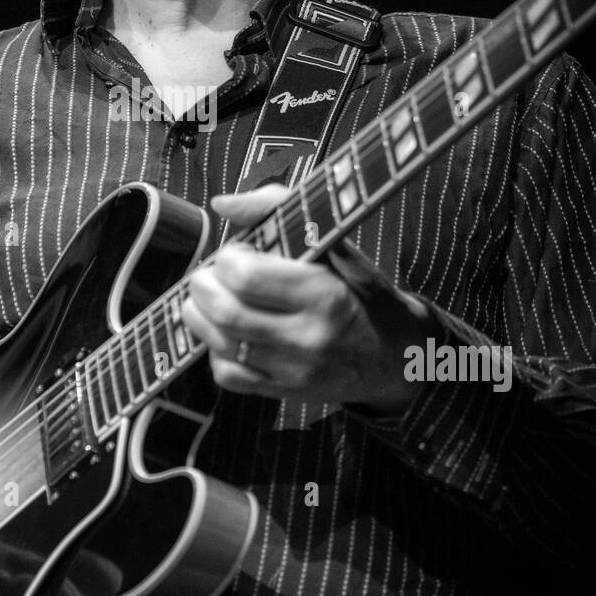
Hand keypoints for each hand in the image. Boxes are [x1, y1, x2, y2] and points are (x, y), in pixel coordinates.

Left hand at [182, 184, 431, 412]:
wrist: (396, 356)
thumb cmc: (363, 293)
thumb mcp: (336, 245)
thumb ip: (278, 209)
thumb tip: (223, 203)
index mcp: (325, 294)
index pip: (246, 277)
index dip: (227, 259)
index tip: (236, 252)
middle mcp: (309, 337)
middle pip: (226, 313)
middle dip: (203, 287)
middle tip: (208, 274)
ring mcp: (294, 371)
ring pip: (220, 344)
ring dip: (200, 316)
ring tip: (208, 298)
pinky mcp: (283, 392)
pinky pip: (228, 375)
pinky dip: (214, 350)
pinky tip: (226, 333)